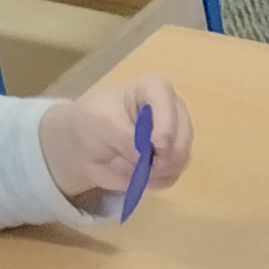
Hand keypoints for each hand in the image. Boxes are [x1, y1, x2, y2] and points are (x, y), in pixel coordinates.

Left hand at [41, 74, 195, 206]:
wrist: (85, 148)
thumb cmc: (92, 123)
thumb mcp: (102, 122)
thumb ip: (127, 137)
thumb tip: (147, 159)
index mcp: (156, 89)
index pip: (170, 106)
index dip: (166, 128)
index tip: (154, 145)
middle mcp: (172, 110)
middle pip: (183, 136)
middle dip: (165, 155)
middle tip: (144, 164)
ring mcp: (175, 137)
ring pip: (182, 158)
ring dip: (159, 169)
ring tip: (136, 168)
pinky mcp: (172, 160)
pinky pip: (174, 175)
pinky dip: (157, 179)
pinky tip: (140, 173)